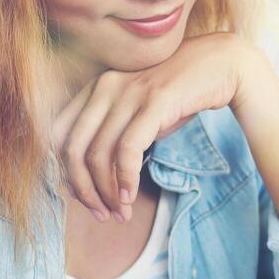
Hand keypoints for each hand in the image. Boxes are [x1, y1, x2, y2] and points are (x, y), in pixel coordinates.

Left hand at [51, 33, 264, 222]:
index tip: (84, 198)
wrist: (220, 65)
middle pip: (72, 150)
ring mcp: (128, 92)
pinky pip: (127, 149)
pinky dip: (125, 179)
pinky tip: (130, 196)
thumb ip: (113, 136)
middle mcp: (104, 87)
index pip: (57, 136)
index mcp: (94, 88)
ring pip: (98, 155)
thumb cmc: (177, 96)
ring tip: (121, 212)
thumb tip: (92, 179)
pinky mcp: (154, 101)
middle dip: (83, 190)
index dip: (65, 172)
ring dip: (106, 192)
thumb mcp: (137, 112)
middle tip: (102, 214)